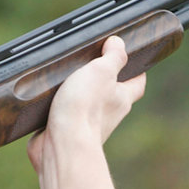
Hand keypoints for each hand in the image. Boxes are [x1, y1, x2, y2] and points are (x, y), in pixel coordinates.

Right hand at [26, 34, 147, 175]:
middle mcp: (109, 114)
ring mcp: (88, 125)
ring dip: (81, 95)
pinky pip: (67, 117)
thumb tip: (118, 43)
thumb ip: (112, 56)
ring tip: (68, 78)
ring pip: (90, 107)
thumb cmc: (85, 109)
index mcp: (122, 99)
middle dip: (106, 82)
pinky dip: (61, 109)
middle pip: (114, 95)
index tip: (130, 60)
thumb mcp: (102, 71)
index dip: (136, 70)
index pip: (137, 83)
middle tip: (94, 64)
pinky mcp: (67, 132)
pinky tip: (51, 100)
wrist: (63, 145)